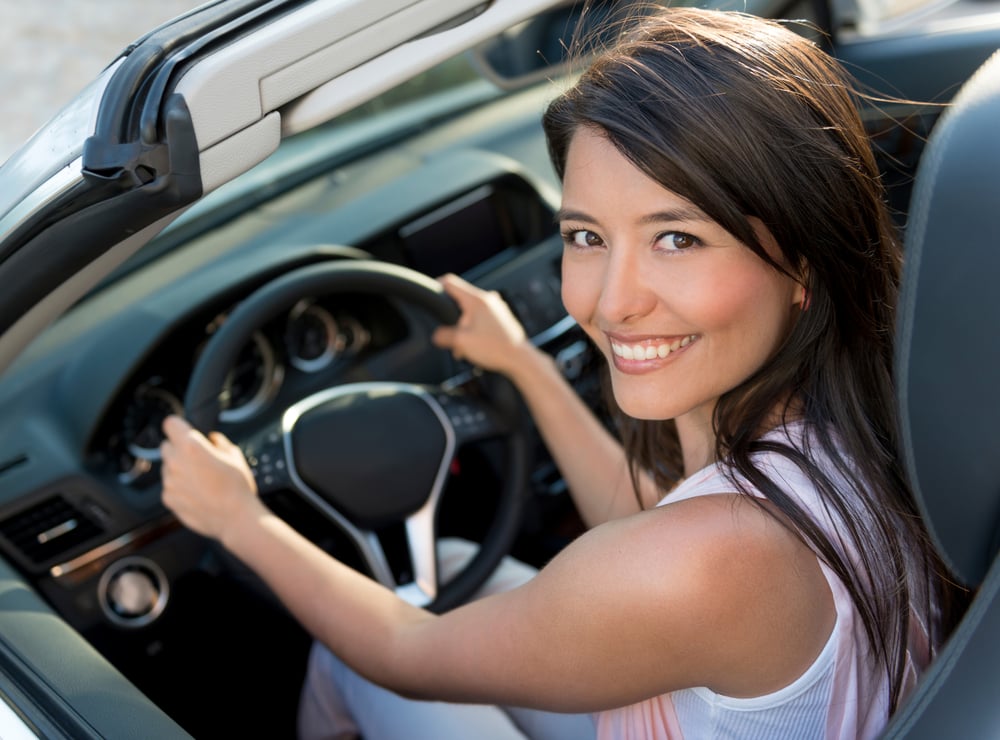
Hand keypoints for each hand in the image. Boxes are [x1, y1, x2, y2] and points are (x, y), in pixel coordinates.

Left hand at [160, 415, 263, 542]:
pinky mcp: (168, 498)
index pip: (170, 423)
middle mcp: (175, 462)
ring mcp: (169, 481)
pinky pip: (169, 486)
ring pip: (168, 467)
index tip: (184, 430)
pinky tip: (197, 493)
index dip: (178, 426)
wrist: (235, 518)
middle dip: (178, 448)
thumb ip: (220, 443)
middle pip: (166, 446)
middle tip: (197, 458)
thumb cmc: (238, 487)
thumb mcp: (235, 456)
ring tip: (201, 480)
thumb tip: (213, 438)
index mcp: (191, 446)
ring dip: (178, 469)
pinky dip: (179, 487)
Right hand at [431, 273, 530, 376]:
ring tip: (465, 347)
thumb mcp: (461, 342)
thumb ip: (443, 336)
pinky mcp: (501, 317)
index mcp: (477, 300)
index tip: (430, 296)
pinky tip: (475, 347)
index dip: (436, 286)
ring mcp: (497, 307)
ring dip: (464, 328)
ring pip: (470, 312)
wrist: (519, 359)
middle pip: (460, 301)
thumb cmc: (495, 348)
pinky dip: (474, 330)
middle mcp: (488, 299)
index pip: (450, 282)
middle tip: (452, 337)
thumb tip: (436, 335)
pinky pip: (481, 319)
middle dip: (452, 319)